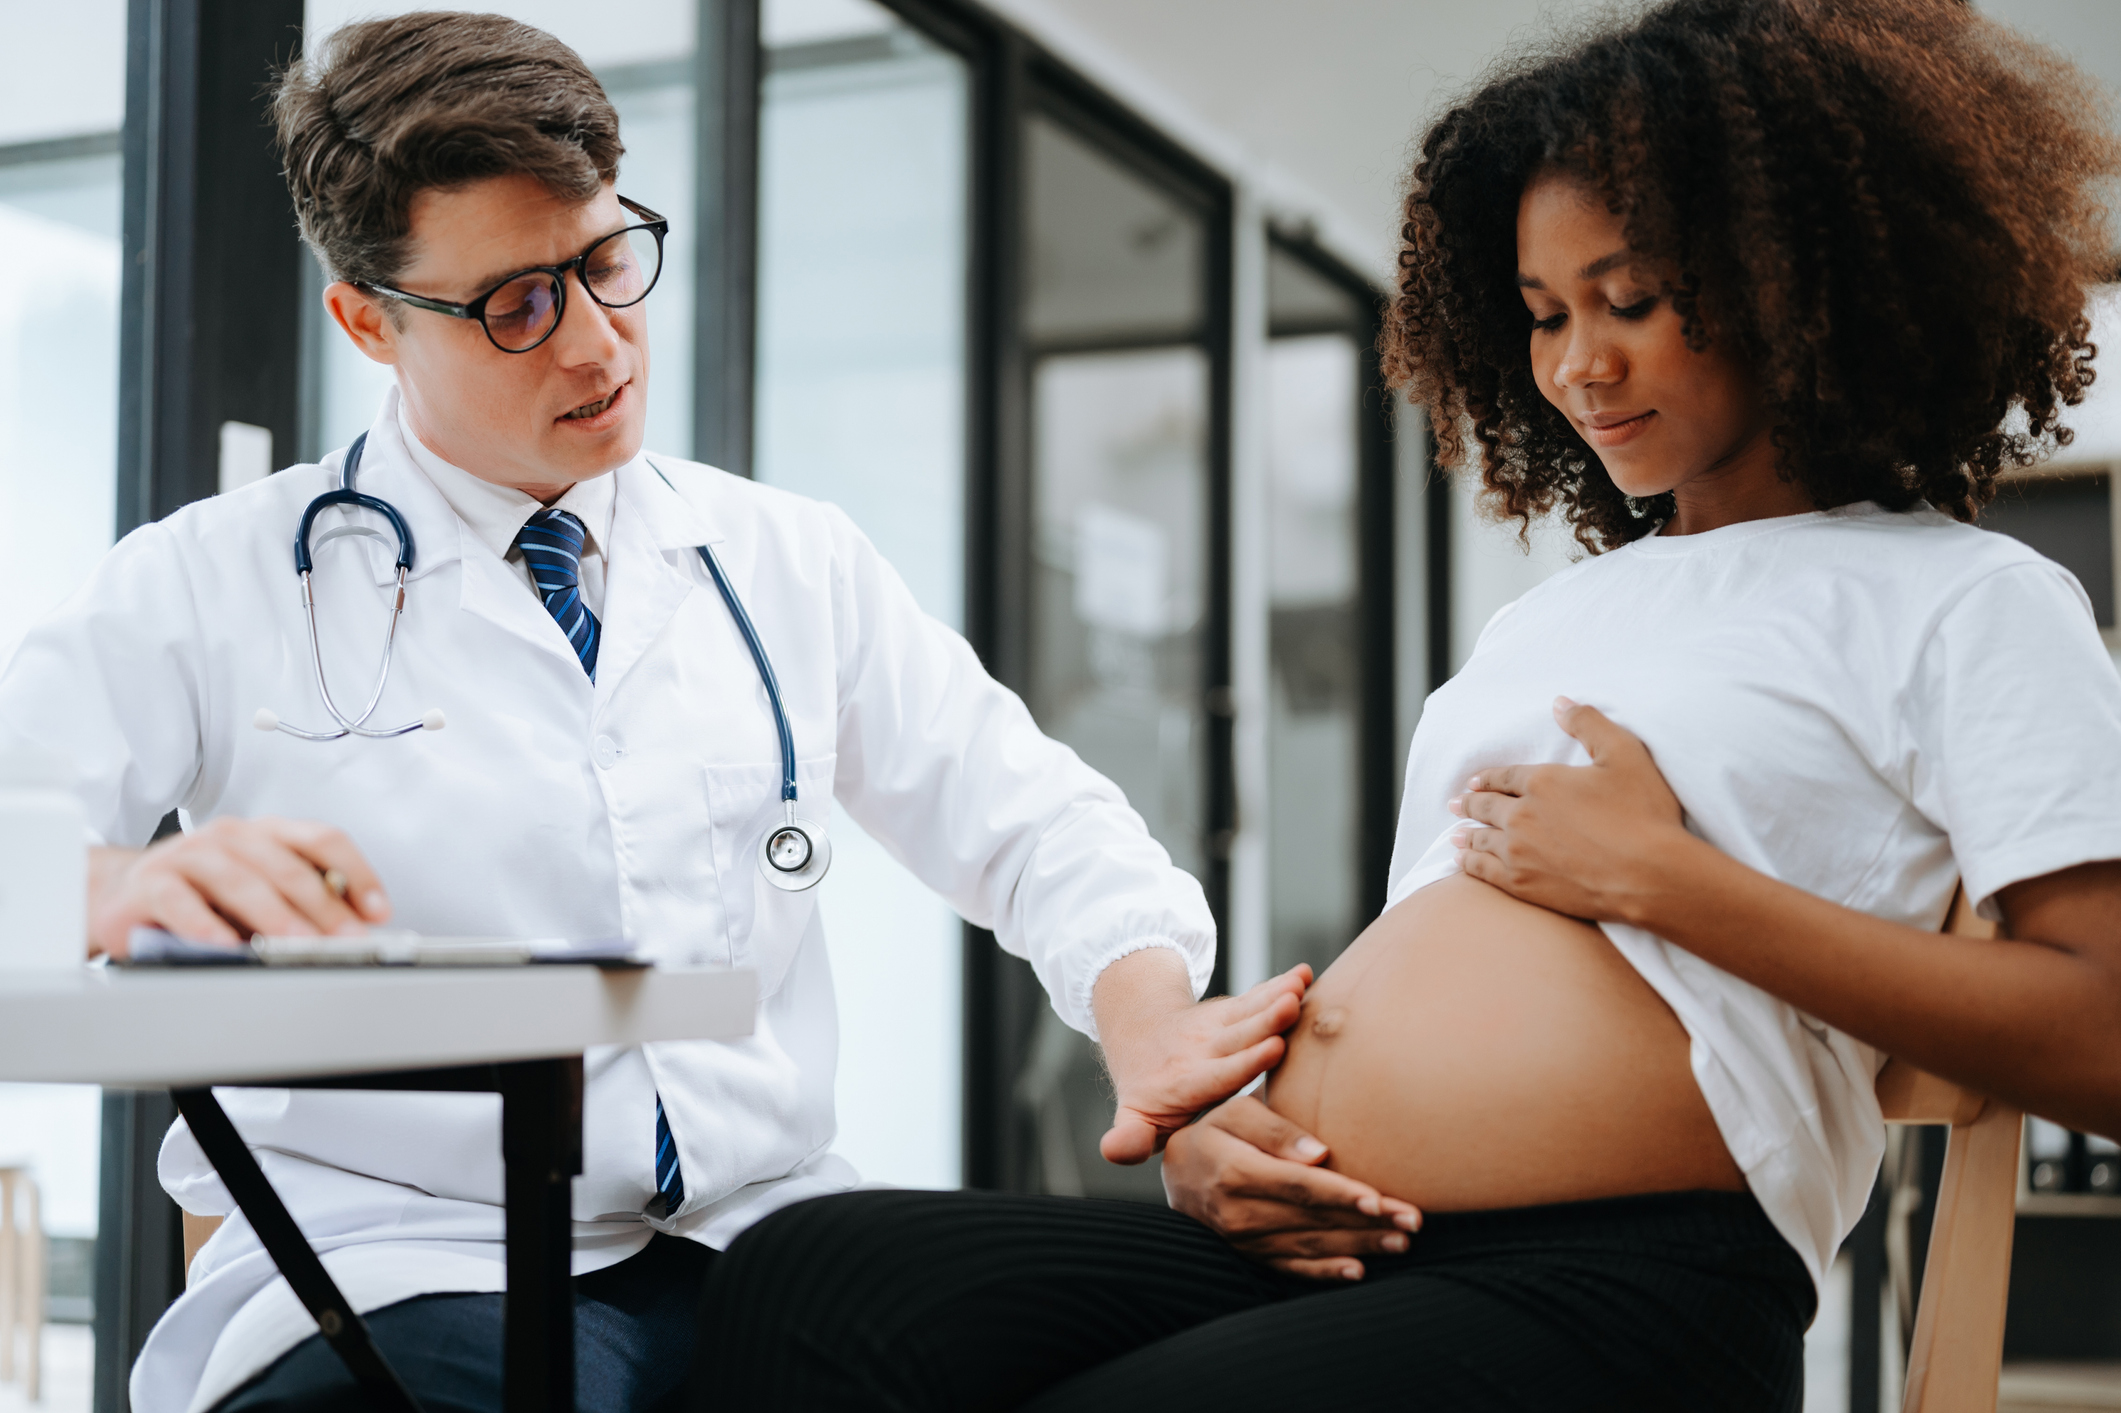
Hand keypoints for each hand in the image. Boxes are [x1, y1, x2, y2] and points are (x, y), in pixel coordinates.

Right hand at [88, 816, 391, 957]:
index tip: (378, 911)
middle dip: (324, 906)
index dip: (356, 874)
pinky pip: (181, 901)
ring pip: (240, 879)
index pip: (322, 841)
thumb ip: (298, 905)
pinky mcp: (149, 883)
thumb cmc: (201, 897)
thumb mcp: (259, 898)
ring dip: (273, 915)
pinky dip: (206, 925)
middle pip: (287, 865)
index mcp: (266, 834)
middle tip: (346, 940)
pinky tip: (226, 946)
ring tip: (295, 944)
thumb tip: (350, 932)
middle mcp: (231, 837)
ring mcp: (188, 855)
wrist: (122, 898)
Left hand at [1094, 955, 1310, 1163]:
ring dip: (1276, 995)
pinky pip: (1256, 996)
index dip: (1246, 1062)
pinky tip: (1304, 974)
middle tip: (1291, 1006)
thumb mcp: (1135, 1120)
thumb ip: (1130, 1139)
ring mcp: (1218, 1025)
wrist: (1139, 1038)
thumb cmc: (1149, 1096)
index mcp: (1188, 1082)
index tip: (1274, 1048)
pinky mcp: (1233, 1010)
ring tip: (1299, 983)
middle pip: (1240, 1035)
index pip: (1220, 1074)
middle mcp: (1204, 1049)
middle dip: (1267, 1021)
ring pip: (1250, 1010)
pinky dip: (1280, 984)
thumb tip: (1112, 1151)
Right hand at [1162, 1095, 1420, 1280]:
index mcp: (1235, 1172)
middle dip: (1366, 1222)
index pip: (1298, 1186)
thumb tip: (1319, 1153)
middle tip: (1412, 1220)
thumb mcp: (1234, 1112)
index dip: (1340, 1194)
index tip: (1379, 1199)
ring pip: (1309, 1245)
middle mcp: (1239, 1212)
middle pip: (1312, 1219)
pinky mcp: (1250, 1255)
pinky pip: (1292, 1267)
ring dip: (1358, 1246)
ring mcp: (1245, 1240)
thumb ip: (1275, 1129)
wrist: (1179, 1172)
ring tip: (1401, 1241)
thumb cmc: (1215, 1130)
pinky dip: (1326, 1272)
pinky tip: (1358, 1270)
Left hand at [1449, 696, 1691, 922]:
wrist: (1650, 876)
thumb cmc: (1644, 814)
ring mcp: (1518, 852)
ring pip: (1481, 839)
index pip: (1504, 777)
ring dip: (1466, 834)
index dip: (1488, 778)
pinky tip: (1464, 862)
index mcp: (1542, 782)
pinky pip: (1483, 871)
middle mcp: (1522, 816)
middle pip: (1486, 807)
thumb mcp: (1624, 754)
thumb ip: (1588, 723)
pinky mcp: (1522, 884)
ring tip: (1456, 834)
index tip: (1474, 781)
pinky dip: (1469, 864)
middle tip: (1454, 803)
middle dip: (1469, 802)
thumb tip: (1559, 702)